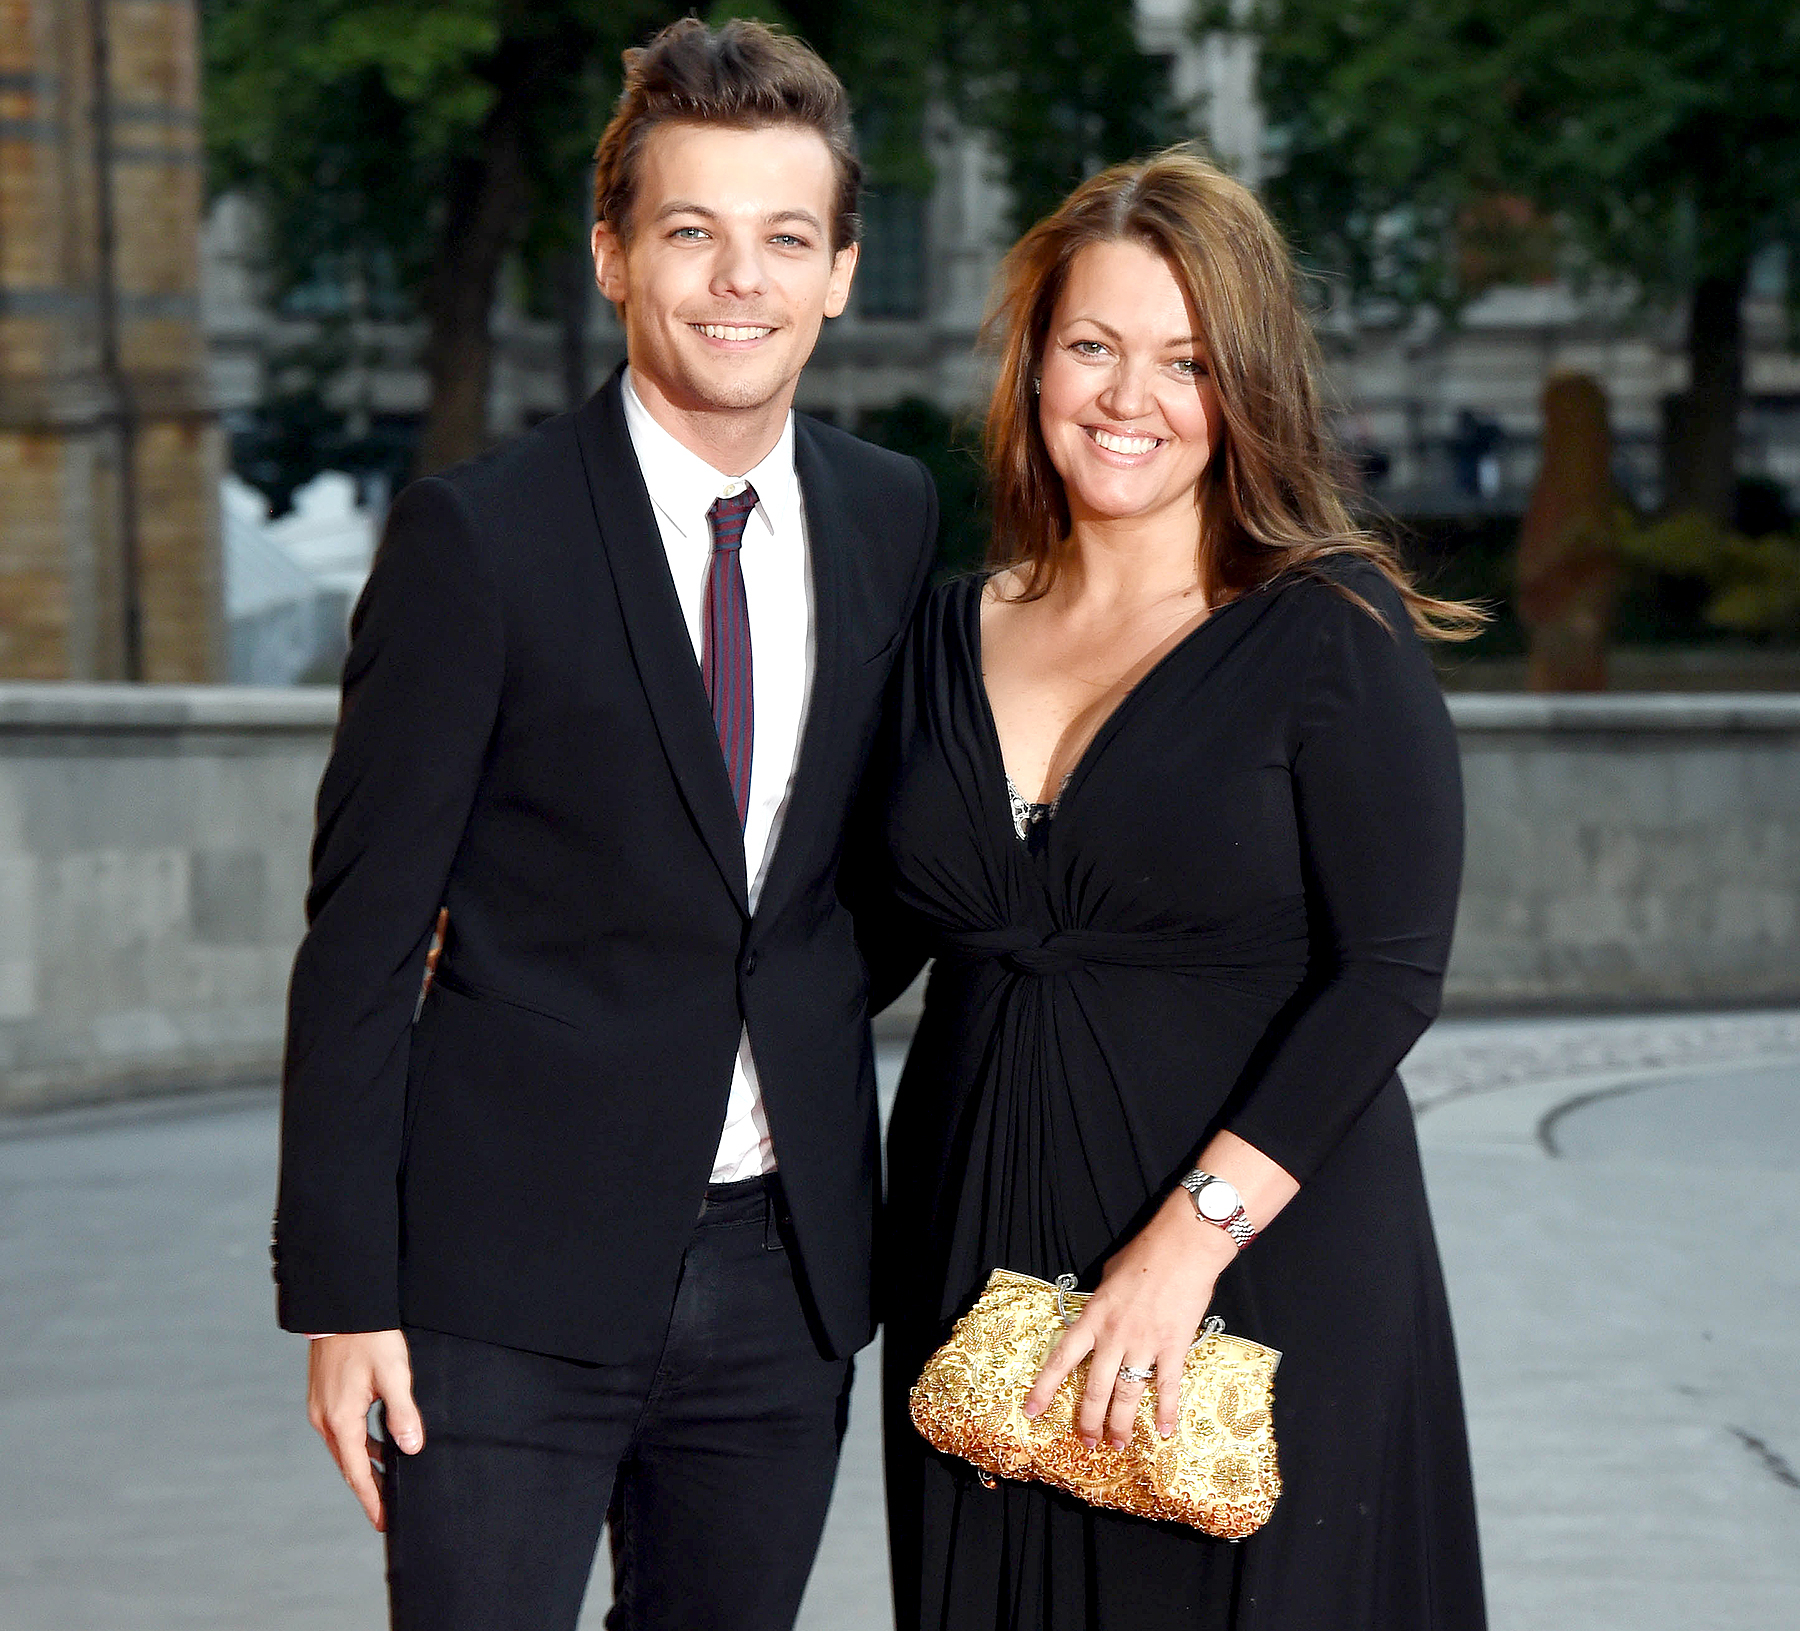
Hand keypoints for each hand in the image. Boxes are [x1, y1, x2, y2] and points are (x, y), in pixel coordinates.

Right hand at [307, 1330, 422, 1530]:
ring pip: (346, 1448)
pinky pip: (343, 1431)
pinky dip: (360, 1444)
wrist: (341, 1308)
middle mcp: (325, 1420)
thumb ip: (402, 1414)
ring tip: (388, 1483)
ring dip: (366, 1466)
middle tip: (387, 1510)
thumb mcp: (394, 1375)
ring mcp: (322, 1409)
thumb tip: (411, 1449)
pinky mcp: (325, 1397)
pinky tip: (379, 1444)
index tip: (383, 1522)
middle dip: (369, 1488)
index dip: (372, 1498)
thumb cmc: (369, 1338)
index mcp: (340, 1420)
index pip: (358, 1471)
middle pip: (349, 1465)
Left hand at [1022, 1189, 1235, 1447]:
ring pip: (1127, 1394)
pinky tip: (1164, 1431)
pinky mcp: (1173, 1347)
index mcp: (1093, 1317)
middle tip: (1088, 1443)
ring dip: (1121, 1424)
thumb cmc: (1144, 1255)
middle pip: (1096, 1388)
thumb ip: (1101, 1301)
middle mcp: (1114, 1336)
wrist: (1181, 1248)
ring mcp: (1144, 1344)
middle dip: (1089, 1420)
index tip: (1032, 1411)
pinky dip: (1166, 1411)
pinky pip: (1168, 1386)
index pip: (1063, 1358)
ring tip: (1117, 1446)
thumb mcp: (1108, 1275)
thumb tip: (1098, 1312)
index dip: (1045, 1387)